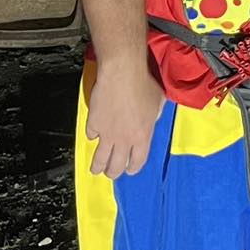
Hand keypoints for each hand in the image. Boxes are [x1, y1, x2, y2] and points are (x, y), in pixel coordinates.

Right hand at [86, 58, 165, 178]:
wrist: (122, 75)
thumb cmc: (144, 86)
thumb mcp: (158, 104)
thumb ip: (153, 118)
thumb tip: (150, 120)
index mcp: (143, 137)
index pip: (138, 161)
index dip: (133, 167)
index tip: (130, 170)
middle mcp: (124, 140)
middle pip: (116, 165)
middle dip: (113, 173)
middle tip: (111, 174)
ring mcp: (106, 133)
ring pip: (99, 158)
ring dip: (97, 166)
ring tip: (96, 170)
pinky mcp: (93, 123)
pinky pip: (91, 135)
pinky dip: (92, 136)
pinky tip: (93, 135)